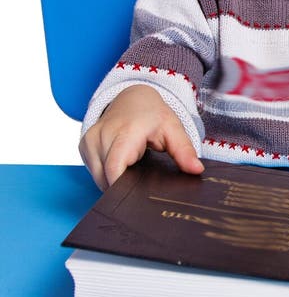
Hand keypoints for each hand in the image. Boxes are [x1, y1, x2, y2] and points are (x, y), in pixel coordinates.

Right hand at [79, 85, 203, 189]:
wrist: (133, 97)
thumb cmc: (152, 114)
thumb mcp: (173, 128)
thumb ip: (184, 150)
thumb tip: (196, 170)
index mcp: (124, 133)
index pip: (114, 169)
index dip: (121, 188)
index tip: (135, 199)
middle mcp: (102, 136)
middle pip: (106, 177)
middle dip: (122, 187)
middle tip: (141, 187)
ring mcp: (90, 141)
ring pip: (98, 177)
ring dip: (114, 181)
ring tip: (133, 172)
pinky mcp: (84, 146)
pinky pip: (94, 171)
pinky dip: (106, 174)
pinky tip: (122, 168)